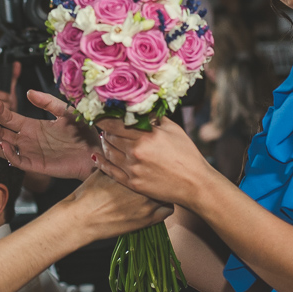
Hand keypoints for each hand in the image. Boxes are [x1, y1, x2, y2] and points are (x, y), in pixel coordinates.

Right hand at [0, 89, 96, 179]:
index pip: (9, 118)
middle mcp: (27, 139)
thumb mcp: (65, 111)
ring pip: (3, 147)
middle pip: (1, 132)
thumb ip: (48, 102)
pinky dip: (8, 153)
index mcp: (32, 126)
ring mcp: (30, 153)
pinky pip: (17, 161)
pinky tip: (4, 143)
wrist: (95, 151)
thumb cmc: (83, 132)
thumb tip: (28, 92)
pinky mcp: (36, 165)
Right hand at [63, 169, 172, 242]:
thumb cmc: (88, 194)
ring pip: (169, 193)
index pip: (155, 162)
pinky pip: (168, 210)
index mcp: (132, 172)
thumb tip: (122, 152)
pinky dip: (165, 205)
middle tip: (162, 173)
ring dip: (166, 190)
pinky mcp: (148, 220)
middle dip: (164, 174)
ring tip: (161, 188)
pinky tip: (158, 202)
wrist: (82, 219)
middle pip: (165, 176)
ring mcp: (148, 205)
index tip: (156, 162)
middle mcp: (143, 187)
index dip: (156, 162)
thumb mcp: (102, 171)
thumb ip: (116, 161)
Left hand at [93, 115, 214, 207]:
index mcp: (146, 135)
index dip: (104, 117)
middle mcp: (136, 151)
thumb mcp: (173, 129)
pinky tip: (97, 156)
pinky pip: (110, 170)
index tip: (100, 114)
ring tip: (106, 139)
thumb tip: (139, 107)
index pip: (115, 123)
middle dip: (105, 130)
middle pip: (109, 136)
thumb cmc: (187, 155)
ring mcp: (133, 168)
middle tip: (105, 127)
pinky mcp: (132, 183)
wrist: (195, 184)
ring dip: (104, 144)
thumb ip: (154, 118)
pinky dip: (101, 162)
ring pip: (108, 152)